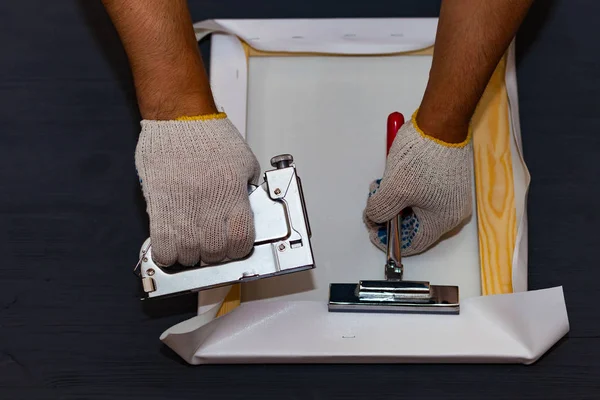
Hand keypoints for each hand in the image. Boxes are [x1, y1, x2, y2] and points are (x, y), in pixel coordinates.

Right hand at [135, 113, 260, 265]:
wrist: (179, 117)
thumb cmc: (209, 134)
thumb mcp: (243, 161)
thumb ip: (246, 188)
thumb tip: (247, 207)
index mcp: (232, 194)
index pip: (241, 240)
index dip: (238, 250)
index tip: (234, 247)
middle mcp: (208, 205)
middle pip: (214, 252)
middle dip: (215, 256)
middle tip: (211, 248)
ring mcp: (182, 209)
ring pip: (188, 254)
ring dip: (191, 256)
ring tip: (191, 247)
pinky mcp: (159, 207)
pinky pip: (161, 245)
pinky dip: (167, 254)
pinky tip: (171, 248)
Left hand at [364, 112, 472, 255]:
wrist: (441, 123)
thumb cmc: (421, 157)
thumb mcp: (393, 188)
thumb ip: (381, 210)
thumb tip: (375, 217)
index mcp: (442, 220)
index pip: (413, 244)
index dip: (389, 241)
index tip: (373, 231)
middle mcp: (452, 211)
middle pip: (416, 227)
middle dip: (391, 218)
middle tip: (373, 207)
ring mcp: (452, 195)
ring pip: (418, 210)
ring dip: (397, 204)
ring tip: (381, 189)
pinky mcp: (449, 180)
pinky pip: (425, 196)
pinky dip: (407, 193)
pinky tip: (394, 181)